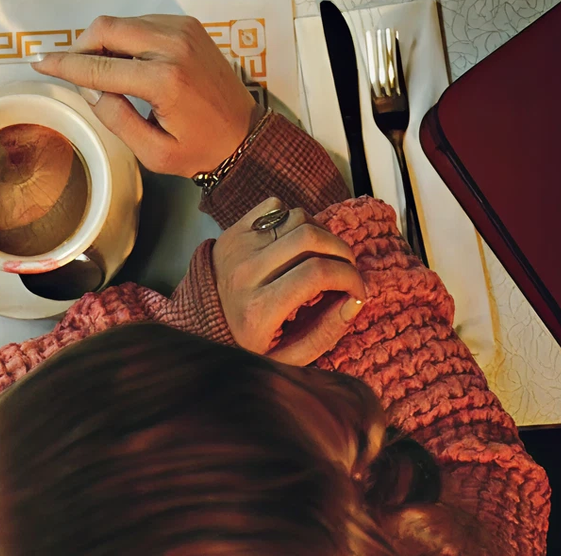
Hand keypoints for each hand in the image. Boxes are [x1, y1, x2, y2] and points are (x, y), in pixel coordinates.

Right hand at [31, 14, 259, 176]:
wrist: (246, 136)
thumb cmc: (201, 150)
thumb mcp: (153, 151)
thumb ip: (115, 118)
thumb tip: (88, 88)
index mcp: (164, 80)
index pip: (99, 67)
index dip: (65, 65)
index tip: (40, 63)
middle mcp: (174, 46)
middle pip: (106, 28)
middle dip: (80, 46)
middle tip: (72, 70)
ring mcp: (183, 31)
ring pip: (122, 22)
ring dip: (102, 42)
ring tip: (103, 74)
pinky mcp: (188, 26)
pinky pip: (141, 22)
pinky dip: (125, 38)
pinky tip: (127, 64)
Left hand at [212, 198, 365, 364]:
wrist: (202, 320)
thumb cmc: (248, 340)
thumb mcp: (286, 356)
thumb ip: (325, 333)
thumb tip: (355, 301)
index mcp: (259, 308)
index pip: (317, 274)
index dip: (349, 277)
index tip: (358, 290)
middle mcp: (247, 272)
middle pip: (310, 238)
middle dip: (342, 251)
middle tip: (348, 269)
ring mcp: (239, 245)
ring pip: (296, 217)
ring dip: (322, 233)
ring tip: (326, 256)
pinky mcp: (234, 229)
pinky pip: (275, 205)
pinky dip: (295, 217)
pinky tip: (298, 241)